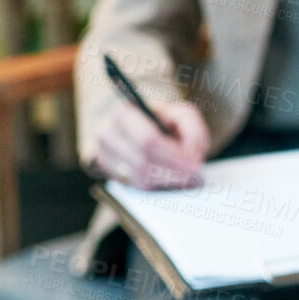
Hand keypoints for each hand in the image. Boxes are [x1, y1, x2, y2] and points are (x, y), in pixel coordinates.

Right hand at [94, 100, 208, 188]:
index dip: (173, 155)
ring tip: (187, 177)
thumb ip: (192, 129)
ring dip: (168, 181)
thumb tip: (190, 155)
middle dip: (173, 171)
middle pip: (143, 162)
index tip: (194, 165)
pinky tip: (172, 180)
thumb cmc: (166, 120)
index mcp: (123, 112)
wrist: (143, 127)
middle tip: (195, 176)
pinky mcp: (109, 173)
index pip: (148, 140)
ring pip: (139, 178)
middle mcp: (106, 133)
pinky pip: (136, 187)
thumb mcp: (183, 115)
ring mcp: (104, 155)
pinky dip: (158, 186)